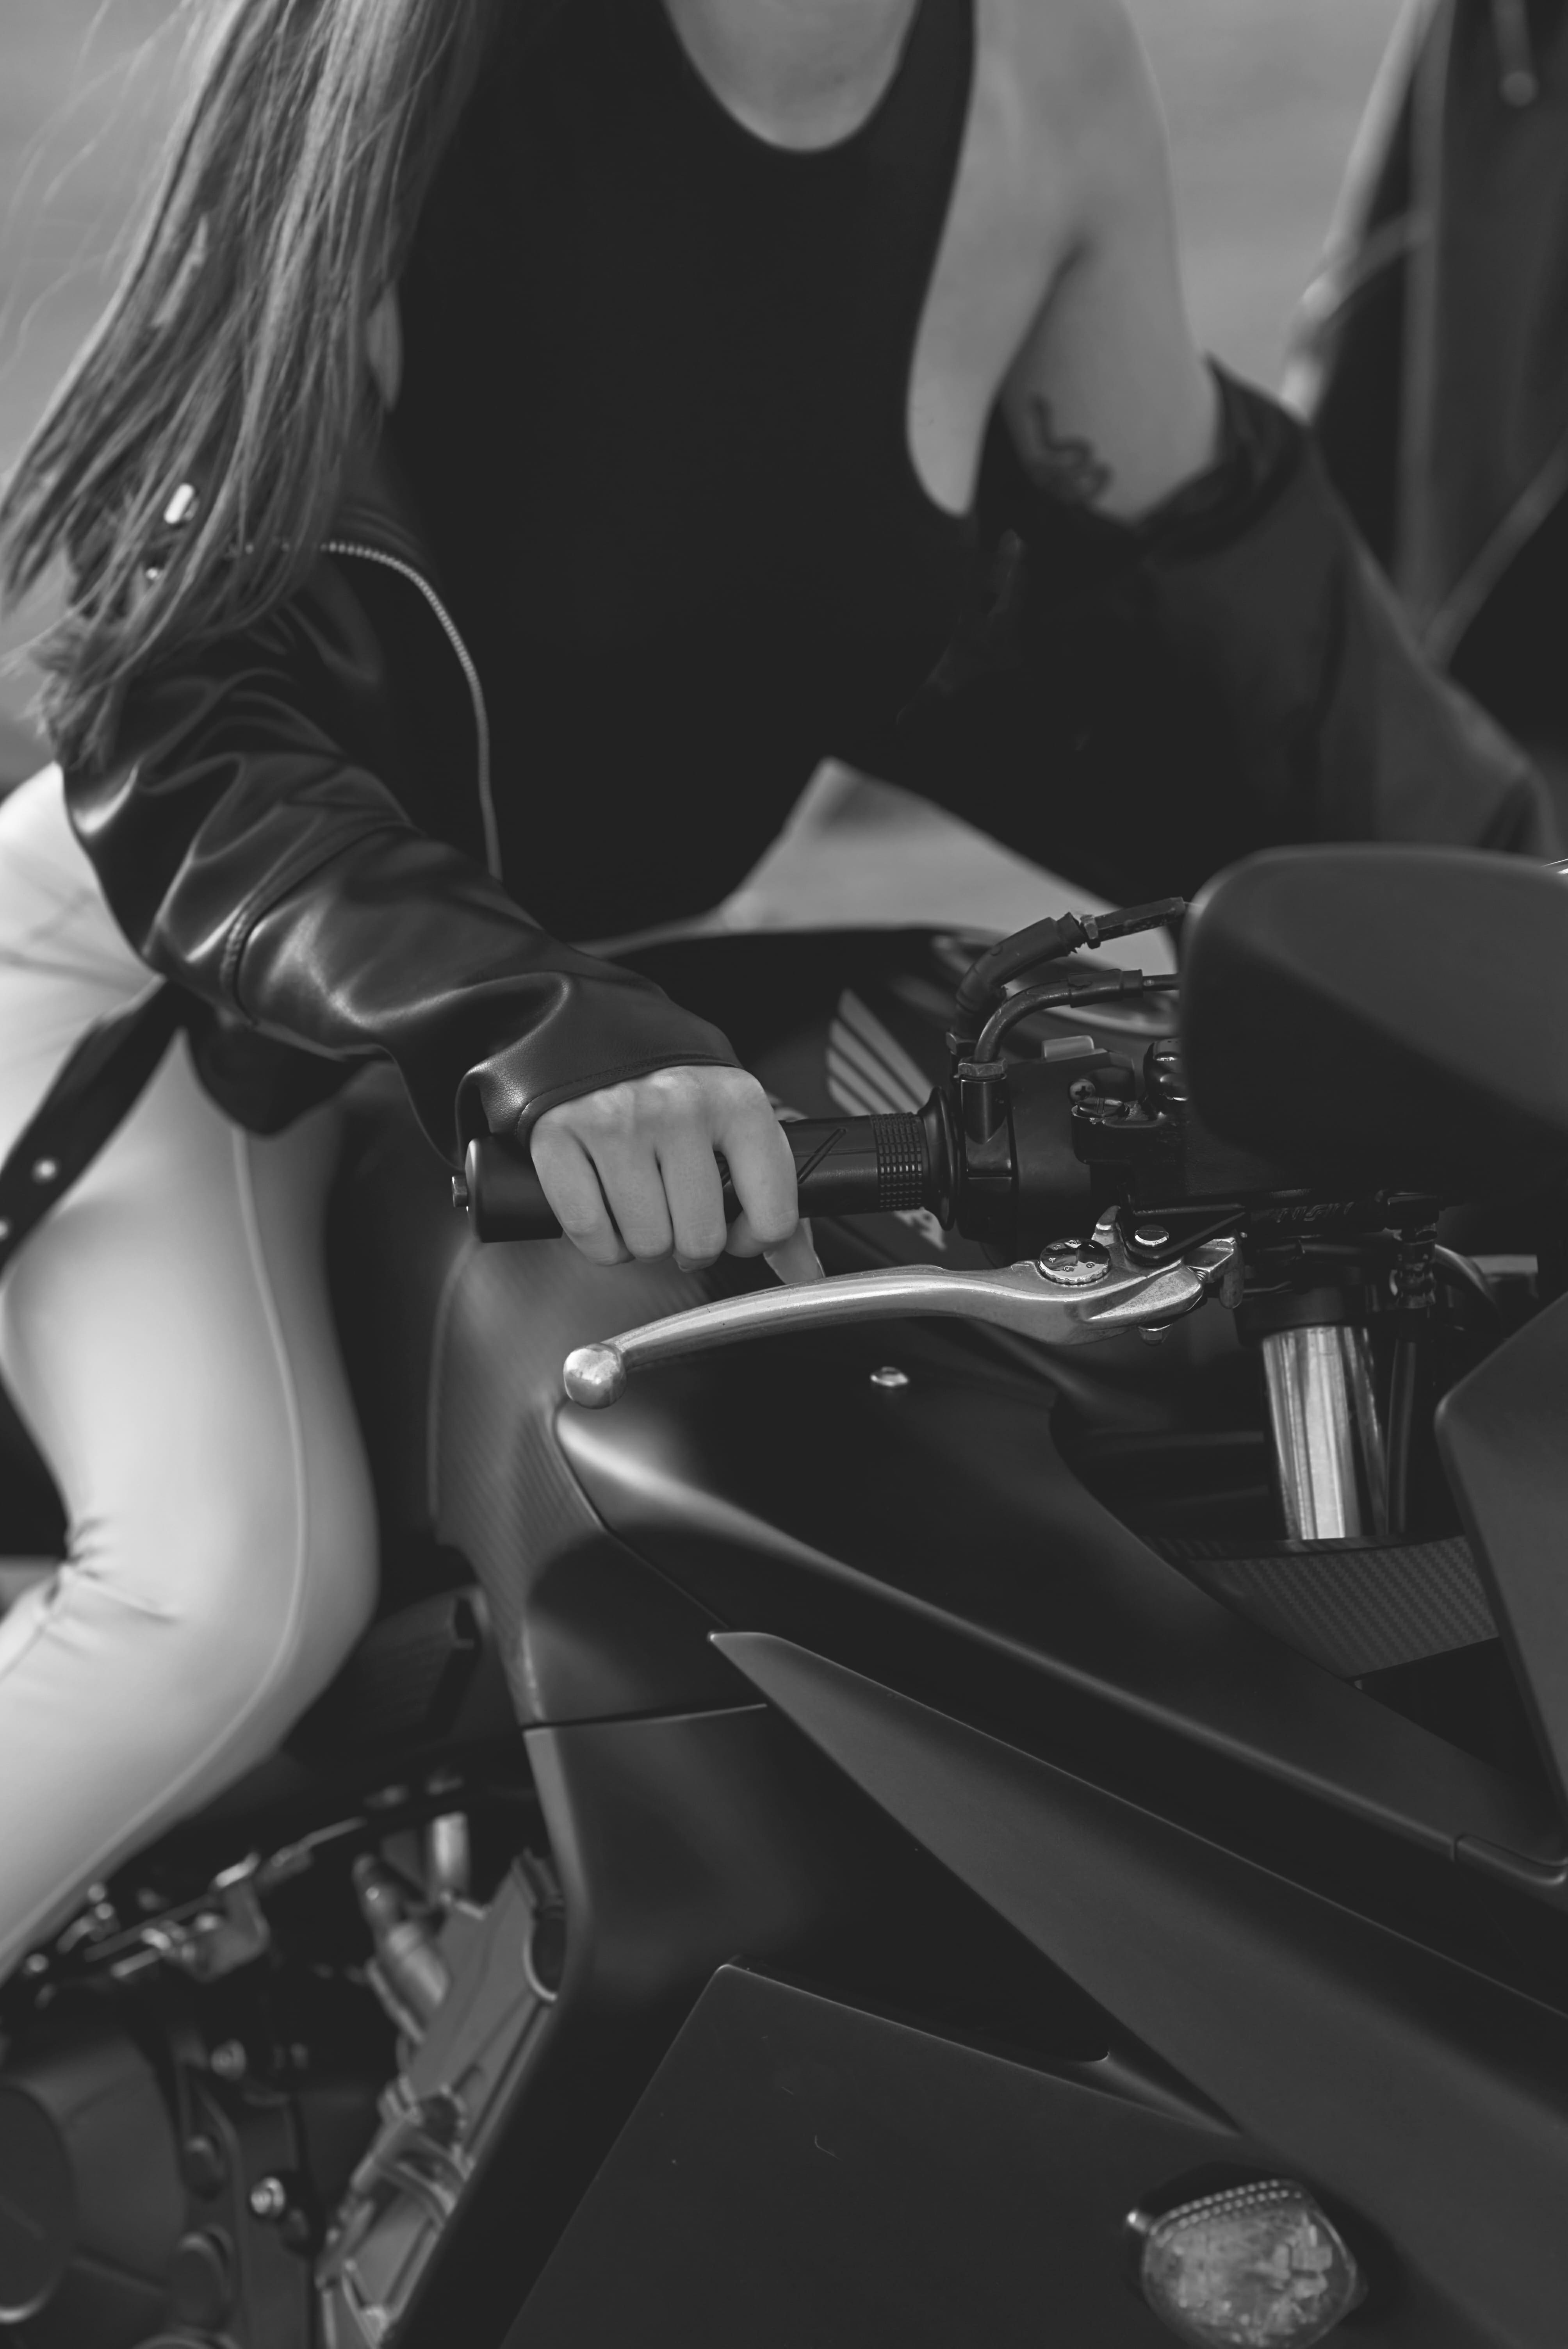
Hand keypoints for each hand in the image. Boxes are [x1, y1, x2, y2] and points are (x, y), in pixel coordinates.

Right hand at [530, 1066, 824, 1284]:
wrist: (598, 1040)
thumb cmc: (676, 1101)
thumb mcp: (739, 1132)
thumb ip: (778, 1204)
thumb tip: (803, 1273)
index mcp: (739, 1103)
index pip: (772, 1218)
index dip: (751, 1239)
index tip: (735, 1223)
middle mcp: (680, 1106)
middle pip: (700, 1241)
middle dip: (688, 1242)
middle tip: (676, 1209)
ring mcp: (617, 1119)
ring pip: (645, 1244)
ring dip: (641, 1239)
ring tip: (639, 1199)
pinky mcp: (560, 1135)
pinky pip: (591, 1235)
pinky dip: (598, 1238)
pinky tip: (606, 1203)